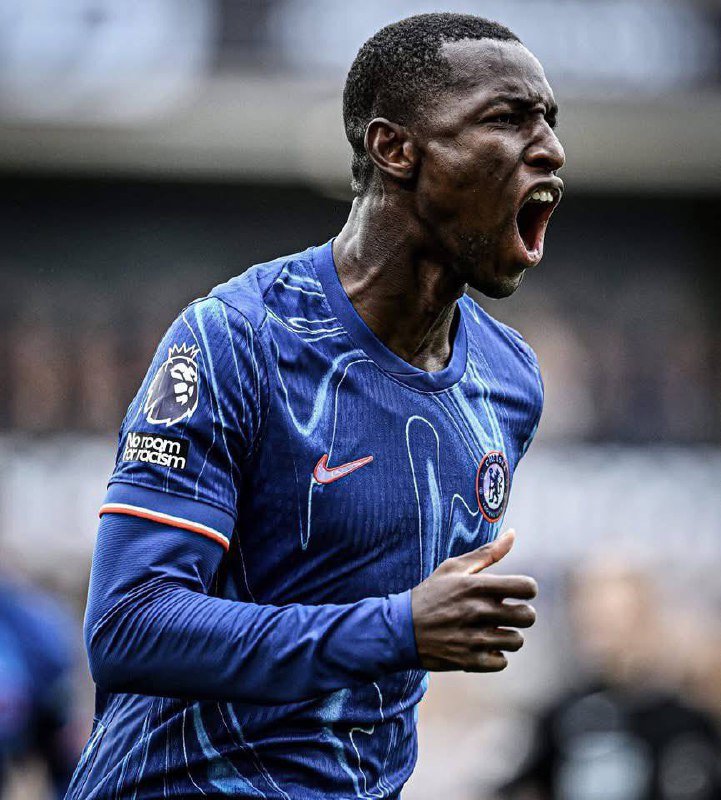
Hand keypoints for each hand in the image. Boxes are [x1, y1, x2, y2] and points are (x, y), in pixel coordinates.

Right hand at [410, 530, 536, 671]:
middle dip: (522, 614)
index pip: (526, 587)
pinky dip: (495, 655)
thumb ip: (487, 553)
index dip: (527, 589)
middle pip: (528, 616)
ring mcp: (474, 638)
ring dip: (508, 636)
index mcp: (476, 586)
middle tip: (508, 613)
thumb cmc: (431, 594)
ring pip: (517, 641)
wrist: (400, 629)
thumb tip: (513, 534)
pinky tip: (481, 645)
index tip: (517, 592)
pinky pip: (502, 661)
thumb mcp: (453, 568)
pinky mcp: (469, 661)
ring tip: (492, 630)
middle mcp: (478, 612)